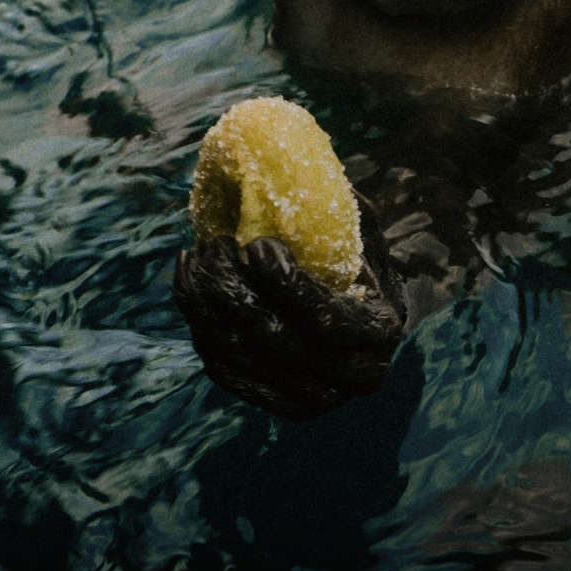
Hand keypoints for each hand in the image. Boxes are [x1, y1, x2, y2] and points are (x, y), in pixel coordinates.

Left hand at [174, 200, 404, 420]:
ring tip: (193, 257)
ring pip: (239, 355)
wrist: (363, 324)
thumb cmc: (358, 263)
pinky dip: (201, 328)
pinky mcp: (277, 404)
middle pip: (271, 338)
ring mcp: (312, 400)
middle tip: (212, 243)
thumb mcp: (362, 233)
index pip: (324, 319)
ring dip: (205, 304)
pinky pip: (225, 371)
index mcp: (379, 333)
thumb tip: (296, 165)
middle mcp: (349, 378)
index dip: (283, 284)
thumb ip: (339, 209)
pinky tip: (191, 289)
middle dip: (231, 287)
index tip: (254, 243)